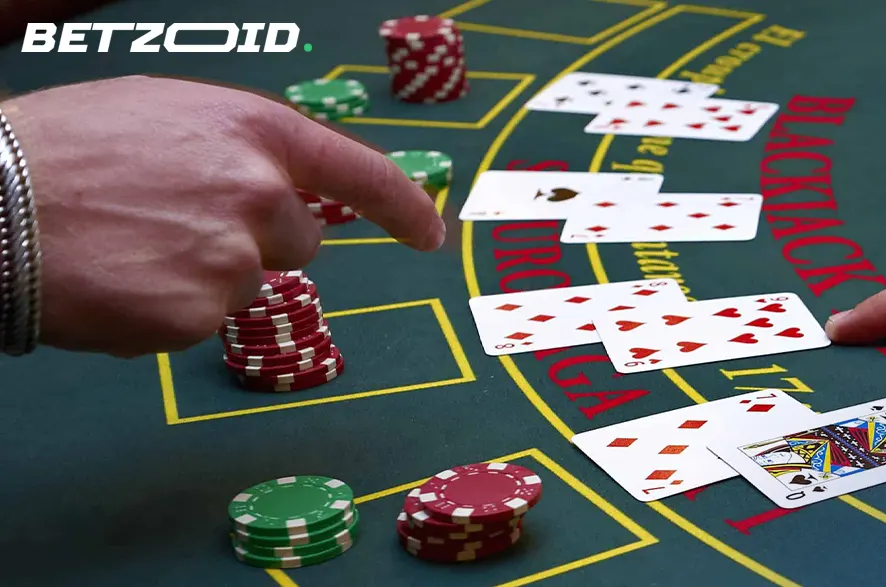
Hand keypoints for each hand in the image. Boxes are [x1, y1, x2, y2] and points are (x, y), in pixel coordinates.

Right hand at [5, 75, 444, 356]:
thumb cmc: (64, 150)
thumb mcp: (165, 117)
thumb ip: (236, 150)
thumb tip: (279, 190)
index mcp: (256, 131)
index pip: (360, 172)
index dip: (402, 207)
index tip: (428, 235)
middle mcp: (260, 191)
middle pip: (297, 243)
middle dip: (249, 243)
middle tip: (169, 225)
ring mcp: (233, 256)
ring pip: (246, 286)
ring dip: (199, 278)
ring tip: (127, 246)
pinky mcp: (198, 313)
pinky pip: (200, 322)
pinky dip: (162, 311)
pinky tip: (116, 281)